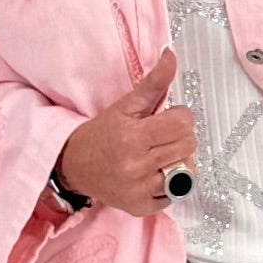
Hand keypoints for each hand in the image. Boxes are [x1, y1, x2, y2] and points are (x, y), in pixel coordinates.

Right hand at [59, 46, 196, 216]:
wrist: (74, 168)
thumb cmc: (101, 135)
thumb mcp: (124, 106)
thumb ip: (153, 83)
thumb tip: (172, 55)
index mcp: (133, 137)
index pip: (183, 124)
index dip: (181, 117)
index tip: (168, 117)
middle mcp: (137, 166)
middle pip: (188, 146)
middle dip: (181, 137)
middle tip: (163, 136)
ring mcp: (140, 190)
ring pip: (186, 172)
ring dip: (178, 161)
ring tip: (160, 155)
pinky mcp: (141, 207)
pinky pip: (175, 194)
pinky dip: (169, 184)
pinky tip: (153, 174)